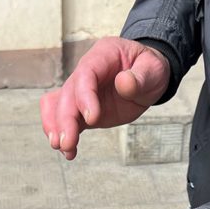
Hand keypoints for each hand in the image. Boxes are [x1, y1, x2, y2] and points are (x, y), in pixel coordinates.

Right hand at [40, 37, 170, 159]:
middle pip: (67, 93)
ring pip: (58, 106)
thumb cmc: (149, 70)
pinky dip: (62, 134)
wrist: (147, 77)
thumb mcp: (153, 69)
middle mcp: (86, 72)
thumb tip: (123, 83)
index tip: (92, 119)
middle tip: (68, 143)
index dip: (85, 96)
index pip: (86, 73)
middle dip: (65, 119)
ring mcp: (80, 91)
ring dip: (57, 127)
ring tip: (63, 148)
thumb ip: (140, 77)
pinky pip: (64, 119)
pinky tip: (68, 152)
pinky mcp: (81, 110)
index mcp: (102, 56)